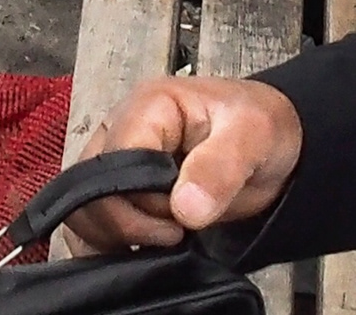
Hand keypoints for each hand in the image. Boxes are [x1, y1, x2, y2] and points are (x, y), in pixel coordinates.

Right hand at [63, 76, 302, 254]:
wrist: (273, 144)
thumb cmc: (261, 127)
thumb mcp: (253, 136)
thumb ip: (220, 168)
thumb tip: (184, 209)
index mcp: (148, 106)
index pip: (117, 158)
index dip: (144, 198)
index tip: (180, 219)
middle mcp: (121, 129)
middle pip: (89, 184)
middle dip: (128, 222)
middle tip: (175, 233)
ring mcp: (115, 160)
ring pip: (82, 206)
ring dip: (115, 236)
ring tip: (164, 239)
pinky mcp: (118, 189)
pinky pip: (90, 221)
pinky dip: (108, 244)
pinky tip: (143, 250)